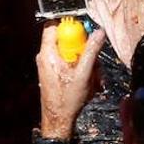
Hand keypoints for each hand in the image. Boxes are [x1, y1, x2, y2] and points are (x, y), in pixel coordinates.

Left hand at [37, 21, 106, 138]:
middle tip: (91, 60)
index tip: (83, 30)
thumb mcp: (83, 74)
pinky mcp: (52, 72)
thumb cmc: (66, 100)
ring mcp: (48, 64)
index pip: (52, 25)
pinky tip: (85, 80)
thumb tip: (98, 32)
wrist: (58, 119)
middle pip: (64, 39)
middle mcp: (45, 56)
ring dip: (82, 60)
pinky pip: (67, 62)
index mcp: (47, 53)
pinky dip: (78, 67)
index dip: (68, 24)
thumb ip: (91, 51)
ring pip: (68, 52)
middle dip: (81, 47)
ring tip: (90, 75)